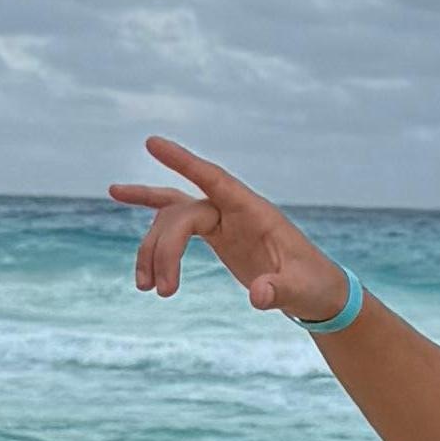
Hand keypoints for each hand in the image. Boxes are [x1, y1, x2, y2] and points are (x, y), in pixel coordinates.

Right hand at [111, 134, 350, 325]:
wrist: (318, 293)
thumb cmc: (313, 286)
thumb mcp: (301, 291)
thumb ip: (280, 291)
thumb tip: (259, 297)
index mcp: (256, 213)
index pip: (215, 180)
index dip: (184, 162)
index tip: (152, 143)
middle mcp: (235, 210)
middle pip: (183, 214)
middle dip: (164, 249)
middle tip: (159, 292)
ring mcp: (223, 220)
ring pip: (172, 220)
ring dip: (152, 250)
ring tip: (144, 288)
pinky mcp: (216, 233)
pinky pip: (175, 224)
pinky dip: (152, 233)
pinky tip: (122, 208)